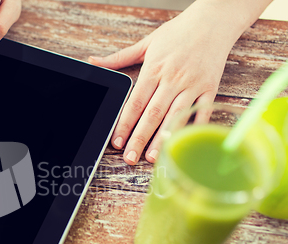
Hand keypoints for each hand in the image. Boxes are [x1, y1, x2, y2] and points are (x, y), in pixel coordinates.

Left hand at [89, 1, 243, 164]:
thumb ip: (119, 58)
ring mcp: (193, 85)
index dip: (125, 124)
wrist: (214, 21)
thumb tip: (93, 62)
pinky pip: (201, 112)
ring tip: (153, 158)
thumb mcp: (146, 43)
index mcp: (155, 69)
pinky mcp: (210, 89)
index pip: (135, 102)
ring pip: (176, 116)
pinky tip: (182, 144)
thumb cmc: (178, 32)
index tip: (117, 141)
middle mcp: (173, 78)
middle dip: (140, 138)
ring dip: (164, 139)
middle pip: (153, 114)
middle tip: (130, 157)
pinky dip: (192, 129)